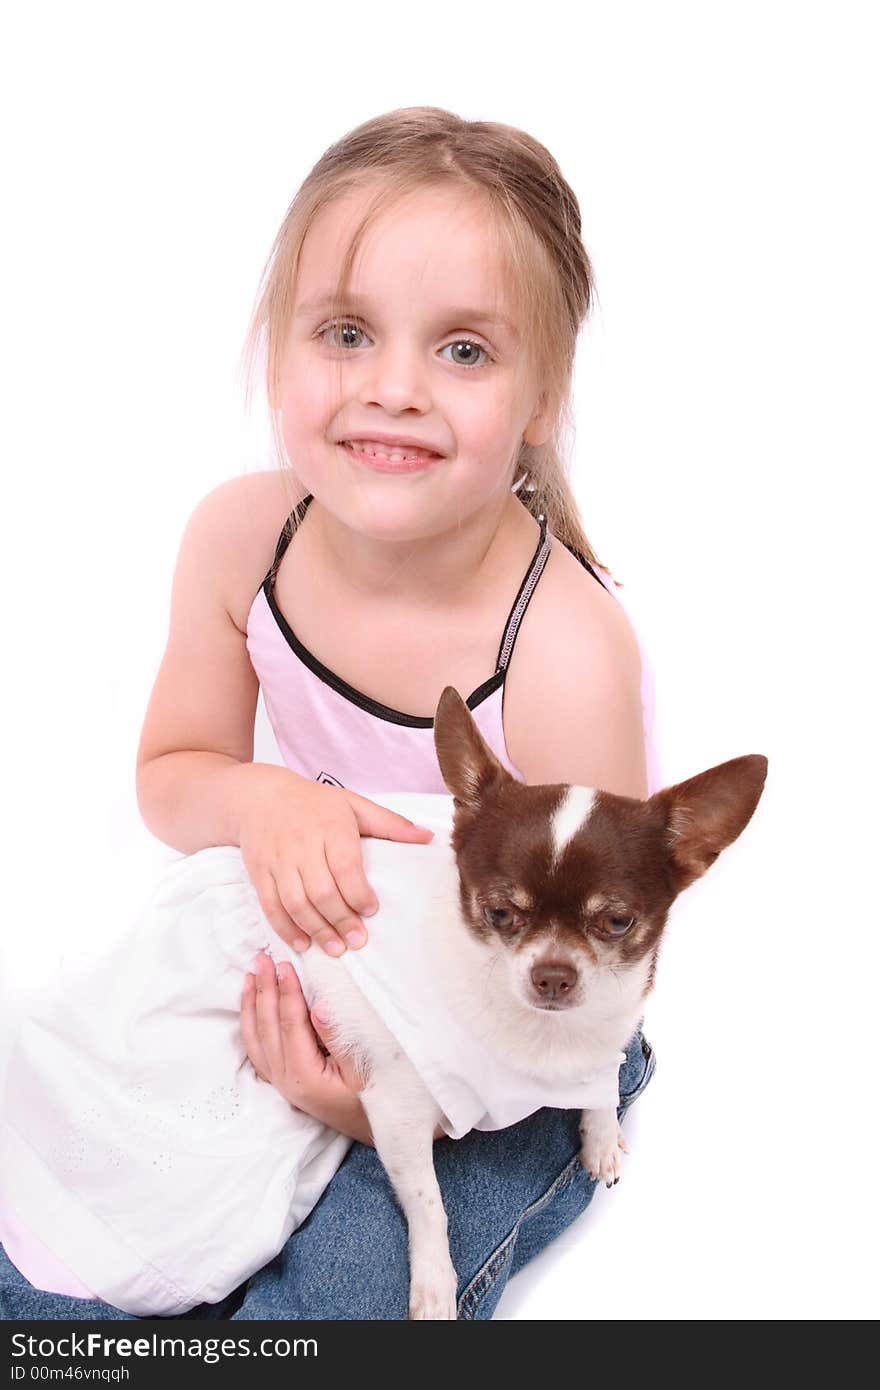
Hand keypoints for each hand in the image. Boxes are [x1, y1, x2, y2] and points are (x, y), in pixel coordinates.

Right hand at [236, 765, 434, 957]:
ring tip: (335, 948)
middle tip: (358, 940)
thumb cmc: (314, 803)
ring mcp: (278, 859)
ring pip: (295, 902)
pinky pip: (270, 905)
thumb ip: (390, 824)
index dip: (359, 893)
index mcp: (330, 825)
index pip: (346, 866)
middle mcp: (302, 843)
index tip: (372, 910)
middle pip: (321, 890)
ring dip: (316, 929)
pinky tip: (303, 943)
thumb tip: (428, 837)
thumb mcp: (353, 804)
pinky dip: (285, 928)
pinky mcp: (259, 872)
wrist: (259, 796)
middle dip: (341, 919)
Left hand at [240, 952, 447, 1144]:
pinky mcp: (285, 1083)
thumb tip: (320, 1005)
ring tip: (249, 976)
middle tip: (260, 959)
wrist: (382, 1131)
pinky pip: (258, 1050)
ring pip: (256, 1038)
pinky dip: (252, 1025)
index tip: (284, 964)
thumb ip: (340, 1038)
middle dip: (263, 990)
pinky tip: (252, 1007)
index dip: (286, 992)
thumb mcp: (365, 1069)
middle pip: (267, 1027)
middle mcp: (286, 1081)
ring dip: (252, 1005)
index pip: (289, 1024)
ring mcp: (282, 1084)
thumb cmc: (377, 1100)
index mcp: (304, 1077)